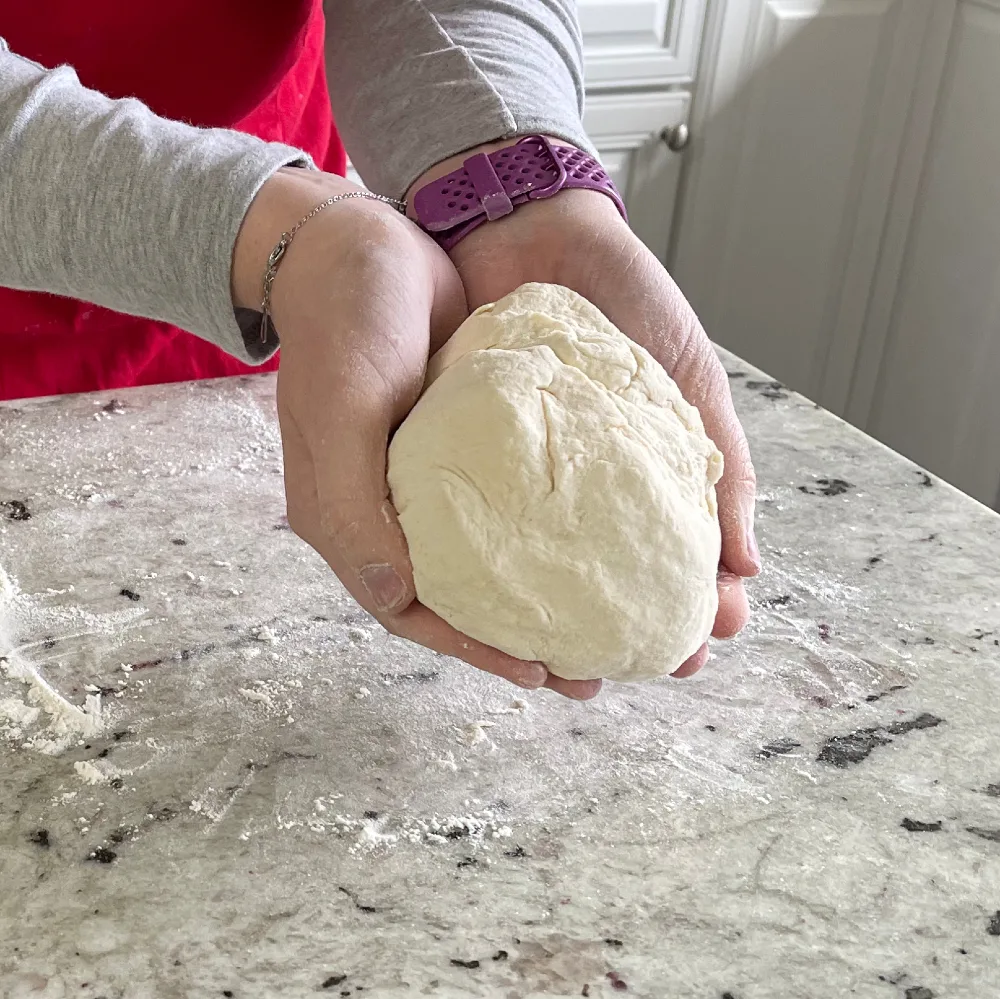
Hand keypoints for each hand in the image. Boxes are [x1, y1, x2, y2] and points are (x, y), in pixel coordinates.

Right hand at [232, 168, 599, 698]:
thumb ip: (352, 503)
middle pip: (457, 599)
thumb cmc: (345, 322)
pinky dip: (544, 536)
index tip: (538, 673)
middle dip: (517, 641)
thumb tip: (394, 597)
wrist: (360, 245)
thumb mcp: (343, 406)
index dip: (471, 648)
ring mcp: (430, 480)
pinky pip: (507, 505)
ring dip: (538, 599)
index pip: (412, 609)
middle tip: (588, 672)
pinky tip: (589, 546)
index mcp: (351, 518)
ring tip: (600, 627)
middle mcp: (390, 512)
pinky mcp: (466, 446)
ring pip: (488, 561)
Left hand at [410, 150, 759, 678]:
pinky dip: (478, 565)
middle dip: (610, 634)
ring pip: (528, 567)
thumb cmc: (622, 298)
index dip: (684, 609)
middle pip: (594, 578)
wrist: (527, 228)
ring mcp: (517, 475)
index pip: (670, 559)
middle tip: (615, 677)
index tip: (693, 651)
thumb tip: (745, 562)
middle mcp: (577, 485)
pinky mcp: (462, 458)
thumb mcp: (685, 378)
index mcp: (639, 472)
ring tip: (551, 668)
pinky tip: (484, 605)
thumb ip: (719, 462)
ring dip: (541, 622)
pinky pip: (468, 522)